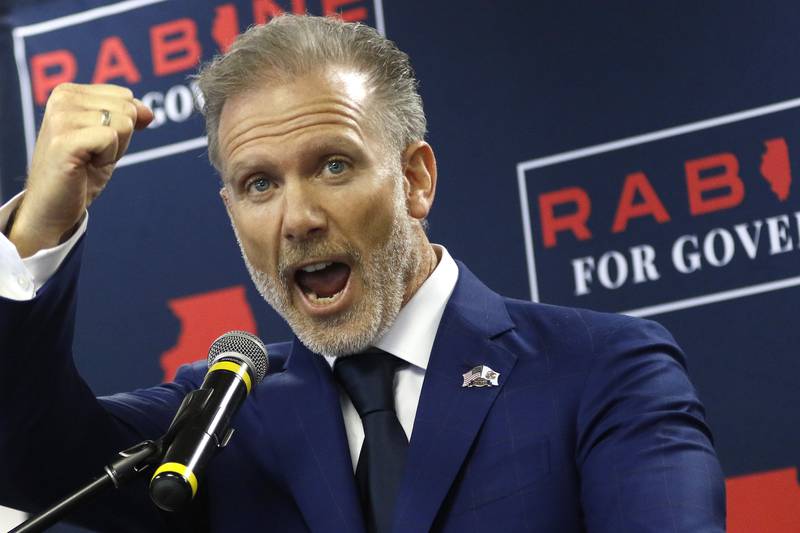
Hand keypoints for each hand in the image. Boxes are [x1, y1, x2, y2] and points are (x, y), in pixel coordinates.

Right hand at [8, 83, 153, 256]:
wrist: (54, 206)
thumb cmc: (81, 173)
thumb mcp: (111, 140)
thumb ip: (128, 118)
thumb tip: (149, 112)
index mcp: (69, 92)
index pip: (126, 97)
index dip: (122, 126)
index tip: (96, 143)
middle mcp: (62, 99)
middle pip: (127, 109)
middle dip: (121, 138)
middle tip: (93, 154)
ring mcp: (61, 118)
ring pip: (123, 124)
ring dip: (114, 150)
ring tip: (88, 160)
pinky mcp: (64, 141)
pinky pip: (110, 138)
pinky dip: (107, 158)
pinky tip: (85, 166)